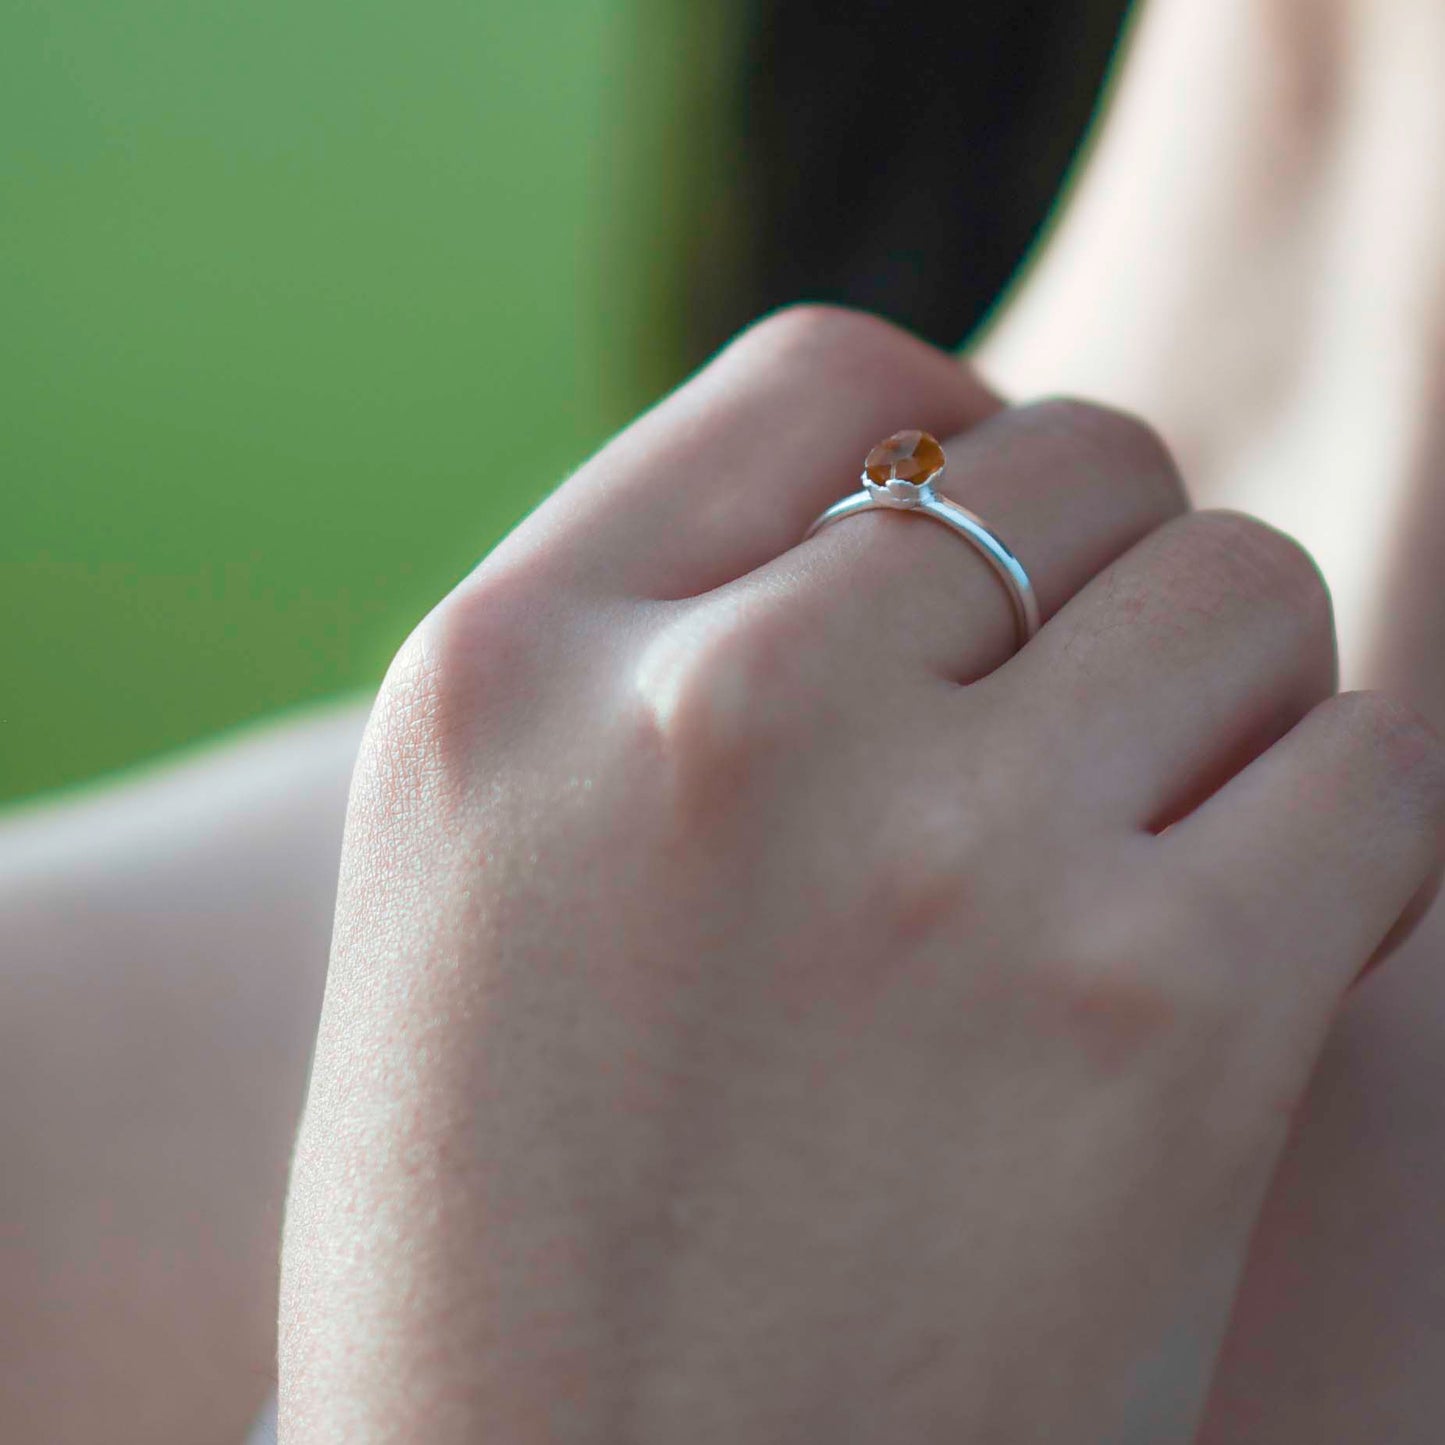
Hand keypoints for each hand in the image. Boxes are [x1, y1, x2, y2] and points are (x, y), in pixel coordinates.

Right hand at [279, 307, 1444, 1442]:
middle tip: (1064, 719)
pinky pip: (1372, 770)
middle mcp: (717, 720)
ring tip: (1146, 836)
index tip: (979, 528)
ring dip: (1226, 689)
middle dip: (1094, 568)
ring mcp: (942, 860)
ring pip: (1238, 585)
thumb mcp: (483, 876)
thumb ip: (657, 656)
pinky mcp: (1159, 1020)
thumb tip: (918, 512)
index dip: (939, 423)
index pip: (821, 382)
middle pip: (1063, 462)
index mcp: (510, 673)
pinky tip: (1244, 941)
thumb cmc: (505, 1232)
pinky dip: (1342, 830)